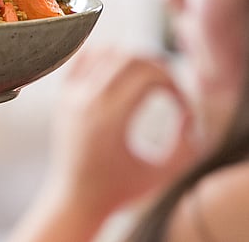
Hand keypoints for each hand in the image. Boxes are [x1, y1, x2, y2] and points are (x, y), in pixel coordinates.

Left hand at [47, 50, 198, 214]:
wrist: (76, 198)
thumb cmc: (120, 190)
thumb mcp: (162, 173)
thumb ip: (185, 144)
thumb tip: (187, 113)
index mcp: (110, 118)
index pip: (148, 74)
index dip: (174, 84)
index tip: (180, 105)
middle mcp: (87, 101)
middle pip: (129, 57)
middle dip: (158, 66)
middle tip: (169, 88)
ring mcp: (71, 95)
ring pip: (106, 51)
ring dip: (133, 59)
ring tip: (146, 82)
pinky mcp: (62, 95)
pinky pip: (82, 58)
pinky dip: (105, 56)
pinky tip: (119, 74)